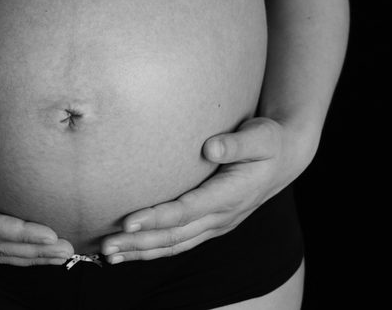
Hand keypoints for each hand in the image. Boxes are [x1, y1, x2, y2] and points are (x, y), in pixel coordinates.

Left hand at [99, 117, 313, 263]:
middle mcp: (222, 216)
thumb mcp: (260, 137)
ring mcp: (216, 224)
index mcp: (230, 195)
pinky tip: (131, 250)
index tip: (128, 221)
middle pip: (174, 235)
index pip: (187, 211)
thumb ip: (236, 143)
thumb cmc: (269, 142)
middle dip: (139, 242)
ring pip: (175, 244)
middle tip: (107, 245)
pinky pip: (179, 242)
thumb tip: (210, 147)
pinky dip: (153, 249)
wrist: (285, 159)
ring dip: (141, 251)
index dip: (157, 218)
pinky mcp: (210, 225)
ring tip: (110, 254)